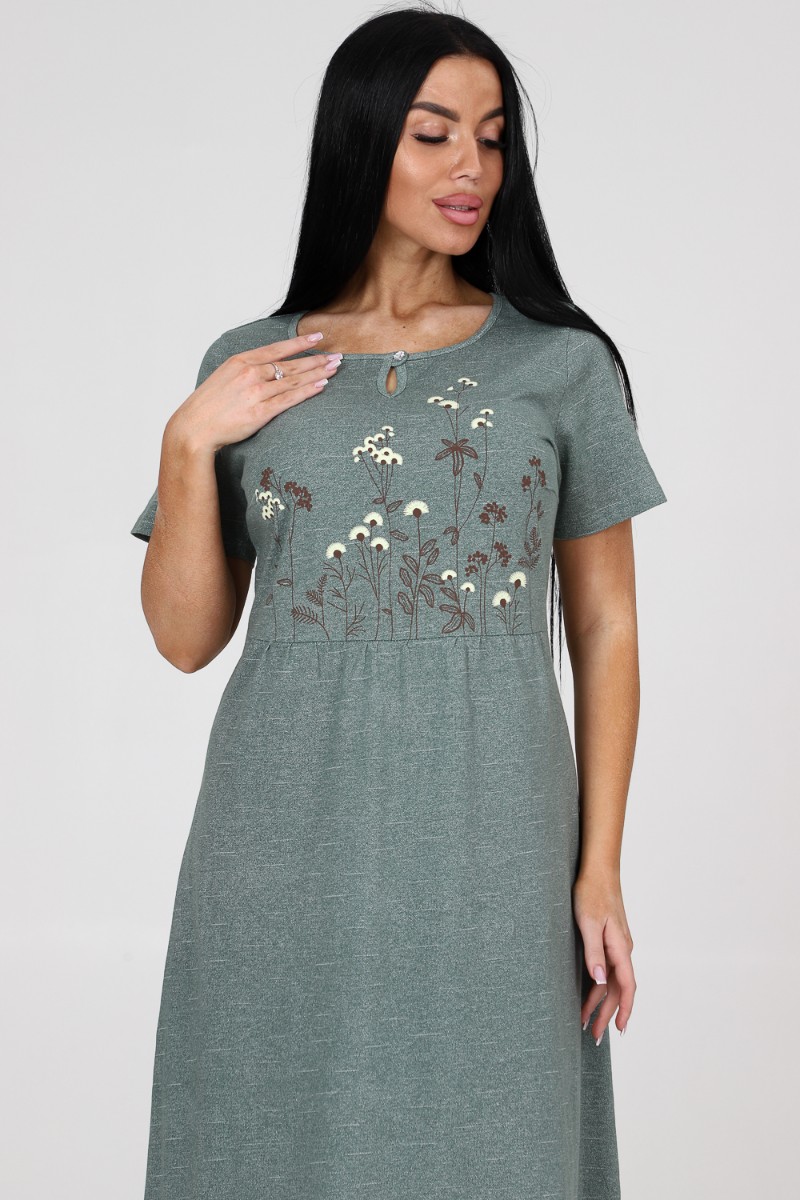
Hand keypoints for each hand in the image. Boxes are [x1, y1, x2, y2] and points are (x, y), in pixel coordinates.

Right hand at [166, 333, 342, 454]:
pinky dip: (307, 391)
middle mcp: (250, 374)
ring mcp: (256, 393)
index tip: (318, 338)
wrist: (194, 427)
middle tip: (336, 356)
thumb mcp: (224, 377)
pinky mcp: (260, 412)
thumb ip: (245, 369)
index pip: (276, 348)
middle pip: (290, 364)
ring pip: (293, 380)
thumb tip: (265, 367)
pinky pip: (289, 399)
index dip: (299, 343)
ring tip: (334, 369)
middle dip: (316, 359)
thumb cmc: (208, 405)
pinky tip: (321, 386)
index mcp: (240, 362)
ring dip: (317, 373)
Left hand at [572, 867, 635, 1042]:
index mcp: (620, 948)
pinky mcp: (608, 939)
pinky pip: (606, 969)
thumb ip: (594, 953)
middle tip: (593, 1035)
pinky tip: (589, 993)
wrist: (598, 870)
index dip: (625, 1010)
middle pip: (618, 989)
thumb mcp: (589, 923)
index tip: (619, 1031)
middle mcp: (622, 949)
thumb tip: (600, 981)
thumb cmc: (591, 893)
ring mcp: (616, 945)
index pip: (627, 987)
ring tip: (586, 1020)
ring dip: (600, 1001)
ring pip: (611, 981)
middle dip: (607, 1013)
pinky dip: (598, 986)